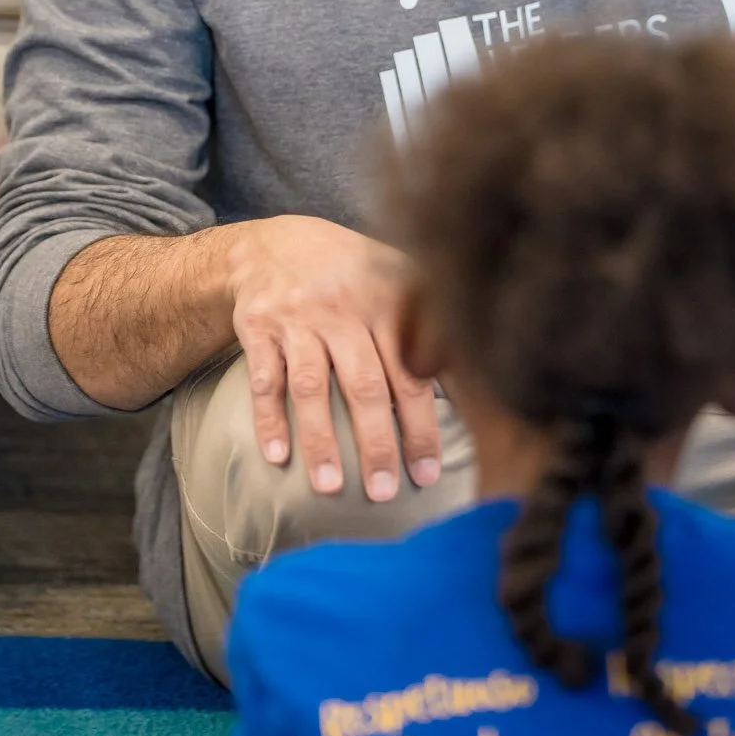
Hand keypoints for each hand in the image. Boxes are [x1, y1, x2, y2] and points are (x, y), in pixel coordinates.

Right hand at [224, 215, 441, 502]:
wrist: (272, 242)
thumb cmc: (348, 273)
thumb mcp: (393, 280)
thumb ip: (429, 326)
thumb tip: (476, 381)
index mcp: (387, 302)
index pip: (411, 373)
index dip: (421, 426)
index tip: (427, 473)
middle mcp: (344, 308)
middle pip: (365, 385)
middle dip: (376, 443)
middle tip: (384, 493)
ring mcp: (299, 317)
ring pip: (312, 386)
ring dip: (321, 440)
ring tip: (330, 488)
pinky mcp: (257, 325)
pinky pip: (264, 379)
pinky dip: (269, 419)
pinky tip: (277, 458)